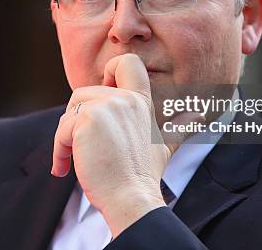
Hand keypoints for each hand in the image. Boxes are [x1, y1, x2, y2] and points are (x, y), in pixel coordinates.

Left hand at [51, 53, 174, 236]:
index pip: (127, 62)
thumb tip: (202, 117)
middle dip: (75, 120)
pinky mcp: (86, 121)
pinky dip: (59, 151)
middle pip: (83, 92)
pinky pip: (61, 130)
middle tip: (82, 145)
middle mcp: (124, 99)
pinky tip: (64, 169)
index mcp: (140, 101)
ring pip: (69, 111)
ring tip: (74, 160)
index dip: (109, 72)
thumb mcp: (166, 145)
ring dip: (65, 138)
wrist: (132, 198)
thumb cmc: (143, 175)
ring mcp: (105, 107)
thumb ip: (180, 127)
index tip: (103, 96)